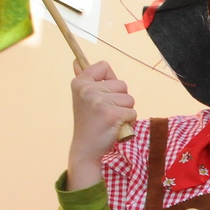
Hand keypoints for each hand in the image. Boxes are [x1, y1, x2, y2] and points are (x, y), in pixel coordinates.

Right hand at [67, 61, 134, 189]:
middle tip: (106, 112)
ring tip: (110, 120)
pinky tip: (115, 128)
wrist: (86, 149)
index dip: (110, 80)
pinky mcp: (111, 114)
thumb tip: (76, 60)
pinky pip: (133, 113)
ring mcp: (99, 102)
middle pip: (122, 84)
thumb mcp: (83, 98)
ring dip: (125, 111)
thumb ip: (85, 79)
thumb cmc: (90, 122)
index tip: (103, 94)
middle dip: (120, 100)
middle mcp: (87, 89)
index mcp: (80, 82)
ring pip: (129, 99)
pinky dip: (129, 122)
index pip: (104, 66)